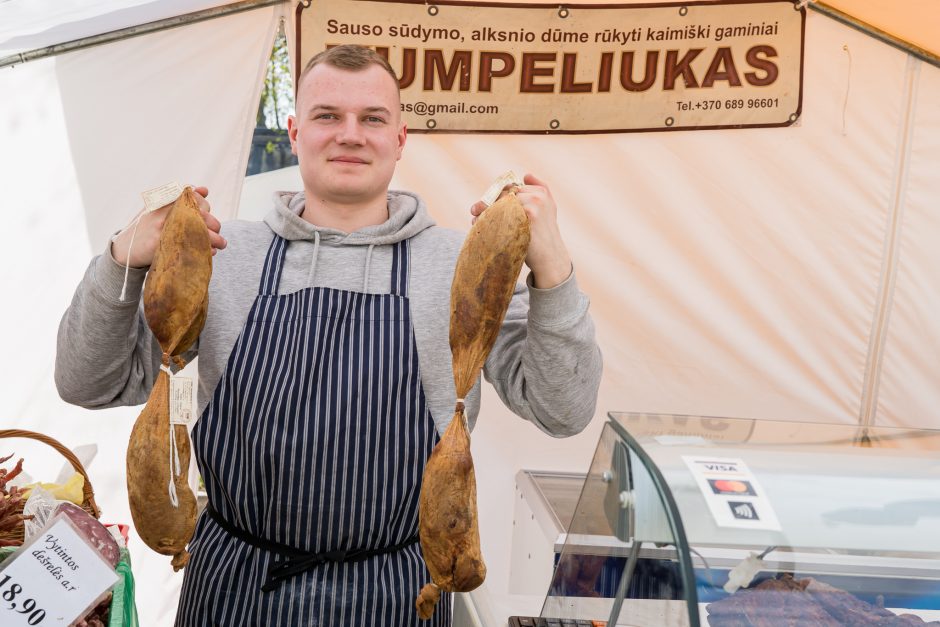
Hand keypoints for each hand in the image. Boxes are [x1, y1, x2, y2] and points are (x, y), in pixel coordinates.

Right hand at [111, 186, 226, 267]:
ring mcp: (162, 228)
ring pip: (200, 230)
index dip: (204, 207)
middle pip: (201, 214)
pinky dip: (205, 249)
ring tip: (221, 244)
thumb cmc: (146, 227)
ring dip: (216, 238)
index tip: (206, 215)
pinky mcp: (162, 244)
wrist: (124, 250)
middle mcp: (163, 211)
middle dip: (213, 223)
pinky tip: (210, 252)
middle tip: (216, 231)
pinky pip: (191, 246)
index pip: (194, 198)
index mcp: (163, 200)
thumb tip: (203, 189)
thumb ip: (180, 198)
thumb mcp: (159, 208)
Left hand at [470, 173, 571, 288]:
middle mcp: (538, 195)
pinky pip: (501, 214)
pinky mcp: (528, 215)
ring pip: (500, 203)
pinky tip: (480, 226)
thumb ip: (539, 189)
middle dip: (487, 202)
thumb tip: (526, 175)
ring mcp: (533, 204)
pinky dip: (488, 219)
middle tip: (474, 210)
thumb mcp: (548, 209)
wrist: (551, 259)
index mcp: (542, 191)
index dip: (495, 195)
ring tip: (475, 220)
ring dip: (485, 211)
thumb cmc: (544, 237)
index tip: (482, 203)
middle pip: (504, 194)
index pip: (511, 187)